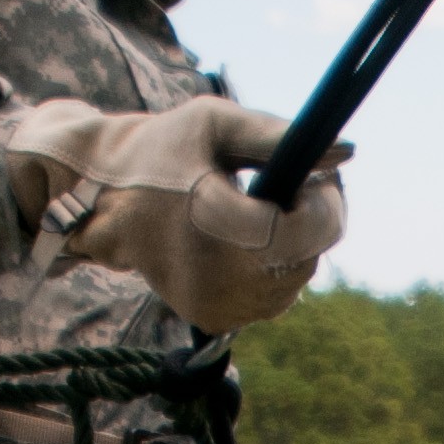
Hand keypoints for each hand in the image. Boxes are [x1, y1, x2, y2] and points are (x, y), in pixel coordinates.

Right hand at [0, 95, 348, 331]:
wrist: (98, 200)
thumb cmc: (157, 151)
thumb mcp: (213, 123)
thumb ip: (277, 135)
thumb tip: (345, 151)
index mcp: (211, 223)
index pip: (300, 233)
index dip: (327, 204)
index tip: (323, 176)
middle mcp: (214, 276)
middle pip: (305, 257)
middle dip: (314, 219)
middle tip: (303, 183)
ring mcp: (214, 306)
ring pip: (295, 280)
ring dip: (298, 244)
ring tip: (273, 208)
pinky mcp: (212, 319)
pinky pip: (273, 297)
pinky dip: (276, 267)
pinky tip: (254, 239)